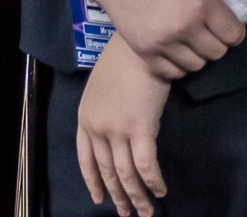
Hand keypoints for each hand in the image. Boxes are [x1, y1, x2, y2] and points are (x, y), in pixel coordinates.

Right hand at [51, 0, 246, 77]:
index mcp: (199, 2)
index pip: (234, 35)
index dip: (232, 29)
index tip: (220, 20)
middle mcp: (183, 26)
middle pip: (218, 53)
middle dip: (215, 41)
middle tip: (203, 26)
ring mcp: (162, 42)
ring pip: (197, 65)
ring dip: (197, 54)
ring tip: (188, 37)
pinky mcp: (145, 52)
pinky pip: (173, 72)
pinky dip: (176, 64)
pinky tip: (172, 46)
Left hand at [77, 36, 172, 215]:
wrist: (136, 46)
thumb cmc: (121, 62)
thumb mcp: (100, 89)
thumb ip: (102, 113)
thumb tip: (113, 134)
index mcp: (85, 119)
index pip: (86, 160)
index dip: (93, 182)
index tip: (99, 199)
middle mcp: (98, 128)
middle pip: (107, 172)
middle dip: (118, 196)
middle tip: (127, 213)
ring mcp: (118, 130)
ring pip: (127, 174)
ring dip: (138, 197)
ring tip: (146, 212)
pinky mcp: (141, 129)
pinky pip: (147, 165)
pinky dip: (154, 182)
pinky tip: (161, 191)